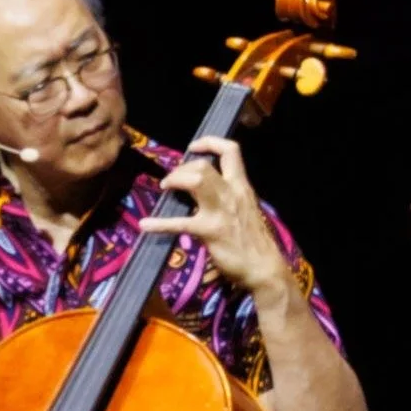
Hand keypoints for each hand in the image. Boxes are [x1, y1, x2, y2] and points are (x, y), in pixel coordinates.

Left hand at [141, 138, 292, 295]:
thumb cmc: (254, 240)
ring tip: (165, 189)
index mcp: (242, 186)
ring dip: (174, 180)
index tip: (193, 148)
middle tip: (172, 181)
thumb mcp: (245, 208)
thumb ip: (230, 195)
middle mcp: (232, 193)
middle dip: (182, 168)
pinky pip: (180, 223)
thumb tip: (206, 188)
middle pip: (204, 165)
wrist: (264, 268)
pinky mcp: (210, 231)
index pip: (230, 150)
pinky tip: (145, 225)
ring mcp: (220, 211)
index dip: (209, 142)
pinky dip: (159, 223)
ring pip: (196, 180)